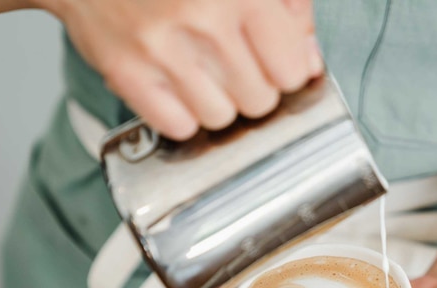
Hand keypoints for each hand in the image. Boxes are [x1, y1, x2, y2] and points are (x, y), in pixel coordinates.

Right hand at [44, 0, 322, 138]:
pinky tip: (177, 86)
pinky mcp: (127, 73)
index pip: (293, 71)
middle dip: (253, 87)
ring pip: (222, 118)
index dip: (287, 71)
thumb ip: (290, 7)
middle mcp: (204, 19)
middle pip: (260, 101)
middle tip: (232, 62)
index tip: (274, 63)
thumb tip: (310, 63)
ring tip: (201, 70)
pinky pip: (179, 127)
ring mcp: (163, 49)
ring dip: (218, 102)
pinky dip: (183, 115)